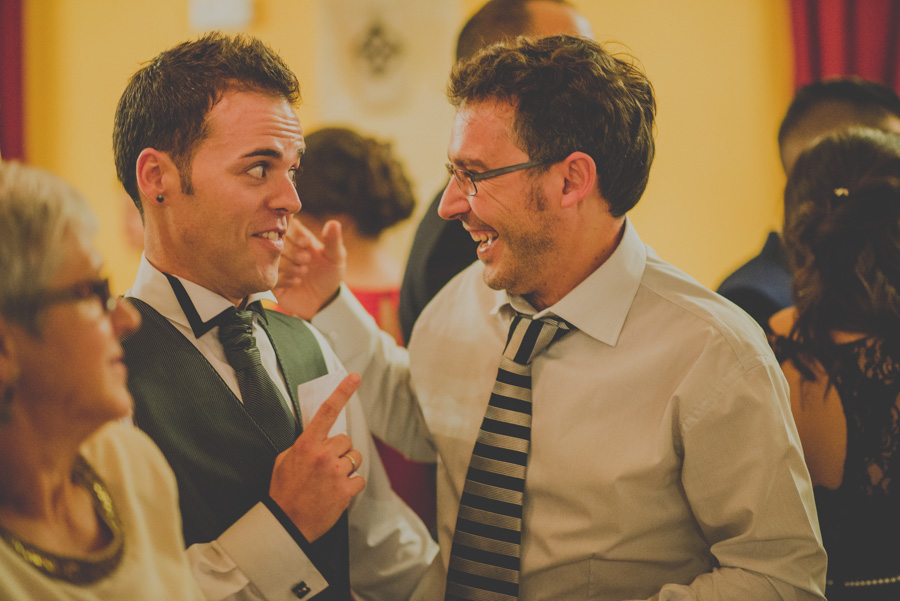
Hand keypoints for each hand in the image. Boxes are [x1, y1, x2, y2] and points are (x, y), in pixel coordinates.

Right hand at [269, 373, 365, 540]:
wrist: (286, 524)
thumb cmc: (283, 491)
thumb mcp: (284, 460)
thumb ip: (303, 445)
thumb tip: (318, 437)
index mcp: (306, 444)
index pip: (327, 411)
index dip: (342, 392)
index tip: (355, 377)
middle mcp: (323, 455)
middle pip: (345, 440)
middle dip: (338, 451)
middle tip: (324, 467)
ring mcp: (336, 472)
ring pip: (354, 458)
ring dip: (346, 467)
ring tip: (329, 481)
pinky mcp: (346, 490)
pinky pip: (359, 479)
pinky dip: (351, 486)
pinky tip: (335, 493)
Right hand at [274, 218, 345, 319]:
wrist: (324, 300)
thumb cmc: (329, 274)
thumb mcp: (336, 257)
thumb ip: (333, 241)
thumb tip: (334, 224)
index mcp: (298, 236)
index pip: (288, 224)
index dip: (296, 233)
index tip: (306, 243)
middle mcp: (283, 247)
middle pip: (276, 240)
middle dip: (293, 251)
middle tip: (306, 260)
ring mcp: (275, 264)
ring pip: (272, 258)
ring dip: (289, 266)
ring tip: (303, 272)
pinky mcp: (271, 280)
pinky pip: (270, 276)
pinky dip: (284, 279)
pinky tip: (296, 282)